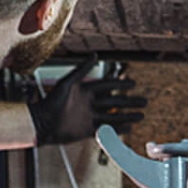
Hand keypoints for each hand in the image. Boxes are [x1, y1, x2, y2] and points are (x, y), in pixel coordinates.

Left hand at [27, 56, 145, 146]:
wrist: (43, 124)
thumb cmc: (51, 101)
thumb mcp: (67, 83)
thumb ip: (81, 70)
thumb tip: (95, 56)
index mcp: (85, 90)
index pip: (107, 85)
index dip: (120, 84)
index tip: (134, 83)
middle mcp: (90, 103)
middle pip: (114, 101)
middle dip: (129, 101)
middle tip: (144, 101)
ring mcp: (90, 117)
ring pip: (113, 116)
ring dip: (127, 115)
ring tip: (141, 116)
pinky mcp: (88, 130)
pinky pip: (106, 130)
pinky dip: (118, 129)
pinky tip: (129, 128)